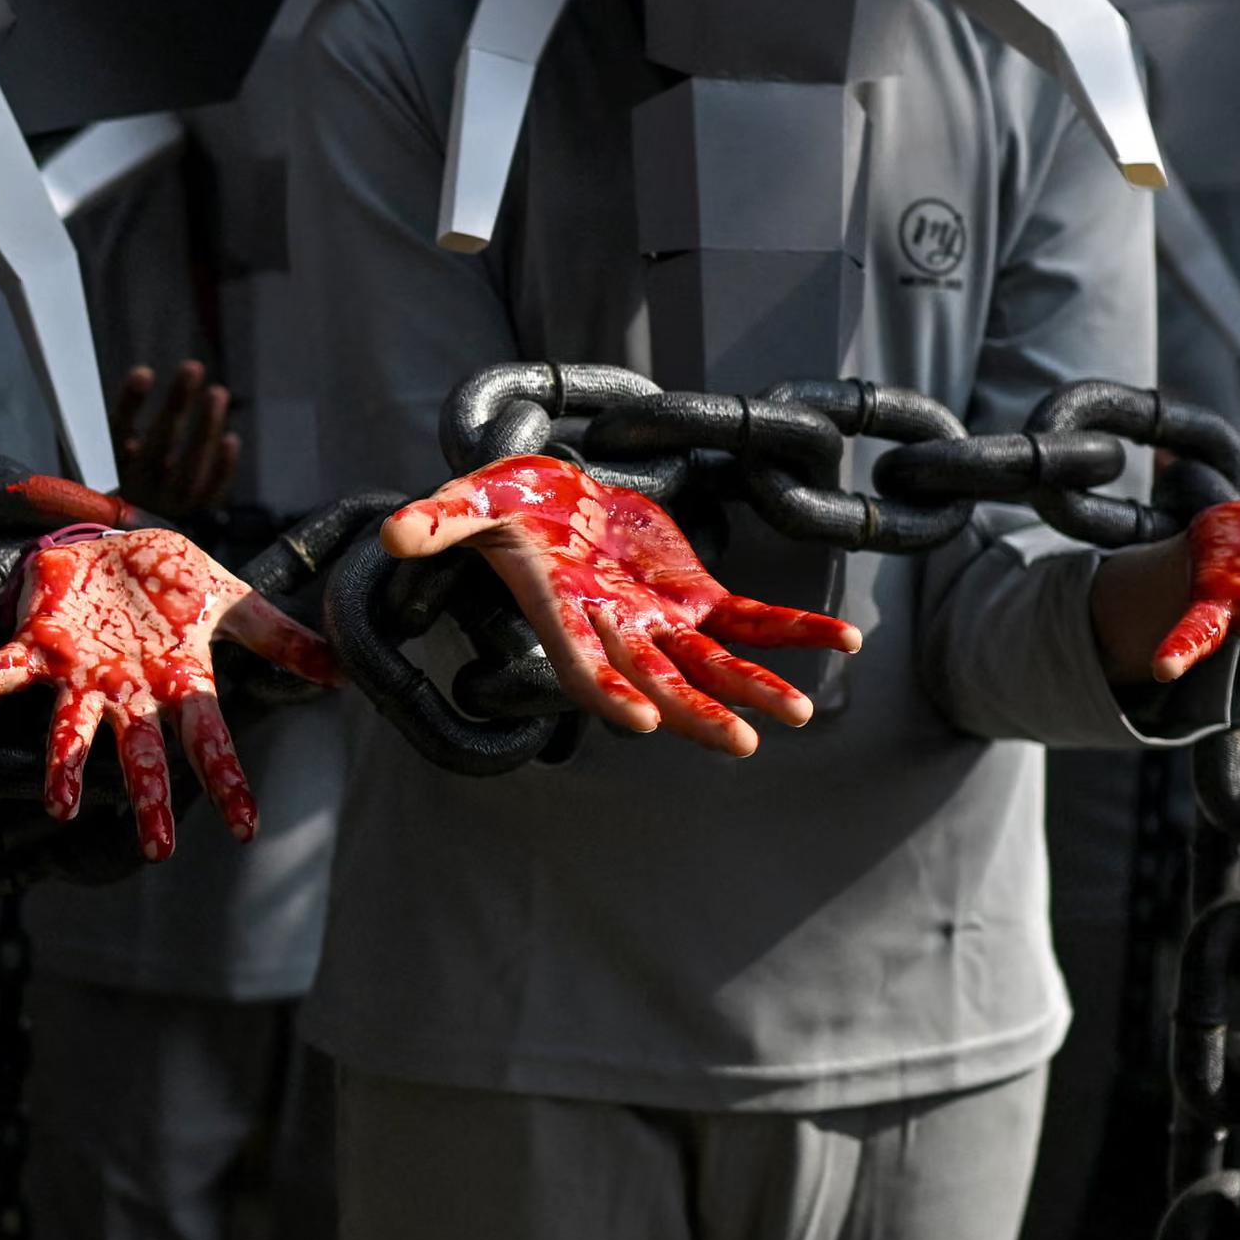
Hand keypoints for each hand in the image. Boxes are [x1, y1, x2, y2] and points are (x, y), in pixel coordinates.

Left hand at [0, 525, 336, 859]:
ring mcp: (82, 672)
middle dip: (149, 796)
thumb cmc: (174, 581)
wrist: (119, 540)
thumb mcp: (231, 601)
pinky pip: (0, 672)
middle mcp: (126, 690)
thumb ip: (278, 639)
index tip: (244, 828)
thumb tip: (338, 670)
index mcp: (174, 681)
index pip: (207, 739)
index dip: (224, 780)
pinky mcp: (41, 644)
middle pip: (141, 751)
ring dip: (66, 765)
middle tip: (156, 848)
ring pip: (73, 728)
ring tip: (62, 805)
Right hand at [113, 360, 239, 515]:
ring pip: (188, 469)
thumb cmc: (124, 478)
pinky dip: (221, 469)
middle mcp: (136, 491)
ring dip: (205, 429)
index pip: (118, 432)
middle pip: (158, 444)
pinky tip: (230, 440)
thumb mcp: (111, 452)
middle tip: (192, 367)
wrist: (133, 532)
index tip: (144, 372)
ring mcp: (165, 507)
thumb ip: (120, 421)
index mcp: (109, 470)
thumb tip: (142, 375)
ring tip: (217, 392)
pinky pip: (208, 494)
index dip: (130, 403)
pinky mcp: (190, 517)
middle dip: (176, 403)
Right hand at [381, 455, 857, 755]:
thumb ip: (435, 522)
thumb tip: (395, 533)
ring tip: (801, 713)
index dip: (608, 691)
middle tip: (741, 744)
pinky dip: (792, 628)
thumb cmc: (501, 502)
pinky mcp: (690, 594)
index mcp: (560, 611)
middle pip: (659, 680)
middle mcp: (614, 628)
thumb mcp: (465, 501)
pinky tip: (844, 640)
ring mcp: (657, 617)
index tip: (638, 720)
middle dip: (697, 713)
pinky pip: (749, 619)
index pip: (583, 663)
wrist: (548, 495)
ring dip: (754, 688)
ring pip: (711, 663)